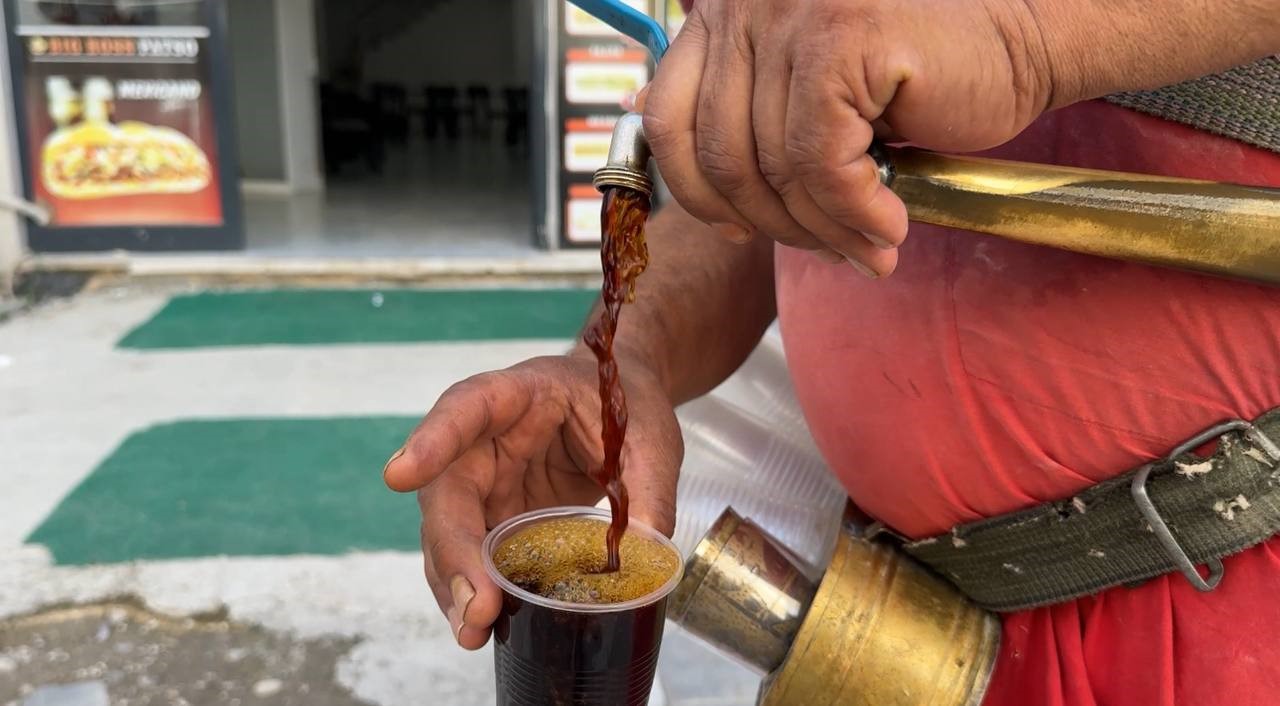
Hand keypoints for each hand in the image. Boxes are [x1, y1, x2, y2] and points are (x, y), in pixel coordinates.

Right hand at [382, 353, 681, 648]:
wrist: (620, 407)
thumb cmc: (623, 406)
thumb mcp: (650, 436)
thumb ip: (647, 488)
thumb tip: (649, 556)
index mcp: (519, 394)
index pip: (467, 406)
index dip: (432, 439)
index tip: (401, 475)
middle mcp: (483, 440)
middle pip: (448, 490)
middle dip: (453, 551)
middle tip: (475, 604)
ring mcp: (483, 484)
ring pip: (448, 534)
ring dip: (454, 584)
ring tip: (473, 630)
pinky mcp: (493, 520)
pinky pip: (471, 558)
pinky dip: (472, 592)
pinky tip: (482, 628)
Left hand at [642, 0, 1052, 276]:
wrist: (1020, 40)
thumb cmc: (915, 73)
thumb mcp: (802, 88)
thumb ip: (736, 100)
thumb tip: (658, 134)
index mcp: (725, 8)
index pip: (666, 116)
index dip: (694, 188)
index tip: (735, 228)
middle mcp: (746, 0)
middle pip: (718, 152)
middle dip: (771, 222)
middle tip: (823, 250)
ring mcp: (788, 12)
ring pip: (772, 166)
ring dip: (821, 228)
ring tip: (865, 248)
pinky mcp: (838, 38)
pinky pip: (820, 165)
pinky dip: (854, 212)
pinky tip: (889, 224)